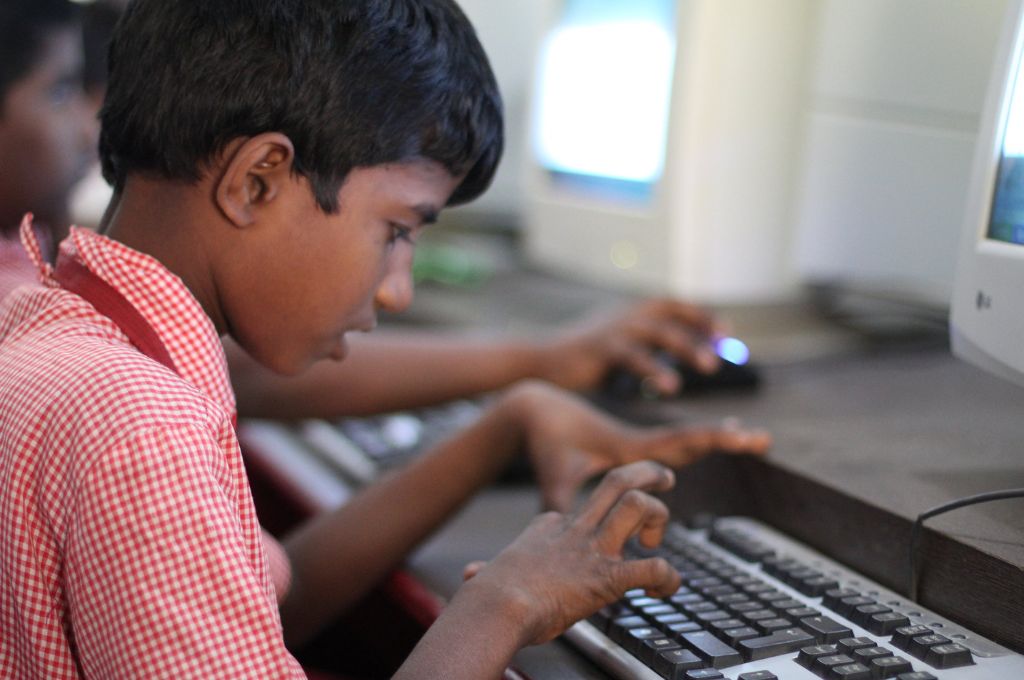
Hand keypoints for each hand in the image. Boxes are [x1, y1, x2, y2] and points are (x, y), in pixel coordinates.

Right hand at [457, 461, 681, 645]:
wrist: (496, 605)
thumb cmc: (489, 595)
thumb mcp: (489, 575)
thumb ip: (484, 573)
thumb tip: (470, 575)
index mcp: (551, 528)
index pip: (582, 510)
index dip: (599, 519)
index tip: (602, 540)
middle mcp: (576, 530)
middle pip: (616, 483)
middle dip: (645, 473)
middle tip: (665, 476)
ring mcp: (593, 550)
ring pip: (637, 505)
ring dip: (658, 516)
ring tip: (658, 539)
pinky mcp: (607, 577)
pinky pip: (651, 568)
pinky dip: (668, 576)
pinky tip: (667, 587)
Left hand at [507, 381, 770, 511]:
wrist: (534, 408)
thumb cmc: (545, 441)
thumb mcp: (554, 473)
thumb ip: (562, 502)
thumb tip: (567, 530)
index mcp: (628, 447)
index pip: (680, 441)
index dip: (712, 437)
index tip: (742, 433)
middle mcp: (638, 443)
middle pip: (691, 439)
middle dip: (726, 438)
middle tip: (762, 438)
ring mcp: (633, 443)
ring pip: (682, 440)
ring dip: (713, 438)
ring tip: (747, 436)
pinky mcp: (624, 446)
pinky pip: (666, 443)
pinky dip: (689, 443)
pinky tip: (700, 446)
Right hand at [538, 298, 724, 395]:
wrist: (538, 360)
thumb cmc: (581, 358)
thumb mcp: (618, 343)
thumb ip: (647, 343)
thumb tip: (679, 351)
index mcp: (631, 312)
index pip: (675, 305)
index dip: (701, 316)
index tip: (724, 333)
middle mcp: (626, 314)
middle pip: (673, 315)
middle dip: (701, 331)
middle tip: (723, 353)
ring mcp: (614, 328)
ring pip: (660, 332)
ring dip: (687, 348)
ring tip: (709, 367)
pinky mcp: (602, 347)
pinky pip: (635, 357)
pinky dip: (656, 370)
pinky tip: (671, 387)